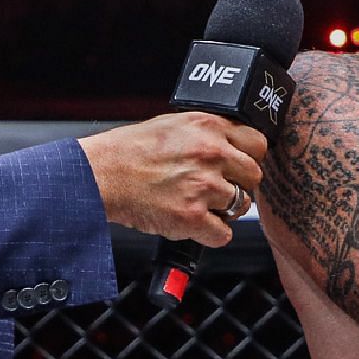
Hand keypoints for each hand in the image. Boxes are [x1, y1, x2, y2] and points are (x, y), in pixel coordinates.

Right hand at [77, 112, 266, 246]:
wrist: (102, 174)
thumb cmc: (130, 151)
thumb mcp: (173, 124)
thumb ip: (207, 132)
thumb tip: (232, 145)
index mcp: (208, 127)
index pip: (257, 143)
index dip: (248, 157)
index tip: (238, 166)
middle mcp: (210, 153)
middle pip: (253, 175)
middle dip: (239, 184)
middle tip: (217, 188)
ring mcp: (203, 186)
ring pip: (242, 205)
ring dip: (224, 209)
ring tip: (199, 204)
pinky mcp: (192, 217)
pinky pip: (223, 234)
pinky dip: (211, 234)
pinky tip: (194, 223)